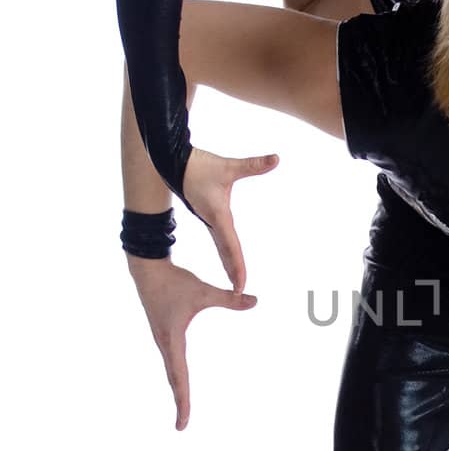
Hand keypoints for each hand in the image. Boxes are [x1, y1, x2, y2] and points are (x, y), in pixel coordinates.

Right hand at [127, 257, 257, 430]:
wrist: (146, 268)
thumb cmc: (173, 280)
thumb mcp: (202, 292)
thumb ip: (228, 300)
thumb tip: (255, 300)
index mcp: (172, 341)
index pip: (179, 378)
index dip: (183, 401)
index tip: (183, 423)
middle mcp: (166, 345)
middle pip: (174, 380)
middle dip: (181, 402)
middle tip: (182, 426)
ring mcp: (164, 341)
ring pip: (173, 371)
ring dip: (178, 389)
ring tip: (184, 408)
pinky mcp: (165, 334)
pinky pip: (173, 361)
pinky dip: (177, 375)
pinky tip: (182, 381)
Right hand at [181, 145, 279, 292]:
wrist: (170, 164)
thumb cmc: (198, 166)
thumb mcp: (228, 167)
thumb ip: (253, 165)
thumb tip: (276, 158)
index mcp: (218, 216)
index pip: (231, 246)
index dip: (237, 265)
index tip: (241, 285)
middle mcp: (214, 222)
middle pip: (226, 252)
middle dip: (234, 271)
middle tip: (240, 292)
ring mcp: (209, 221)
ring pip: (222, 248)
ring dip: (230, 265)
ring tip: (237, 283)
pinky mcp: (208, 216)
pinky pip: (219, 240)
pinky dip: (225, 253)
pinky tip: (228, 259)